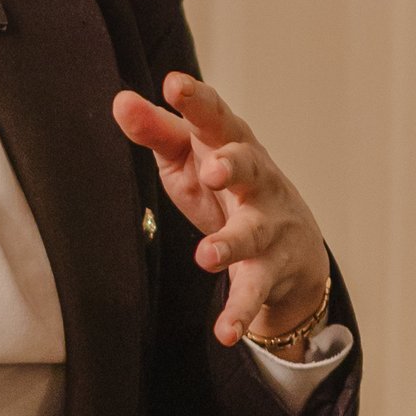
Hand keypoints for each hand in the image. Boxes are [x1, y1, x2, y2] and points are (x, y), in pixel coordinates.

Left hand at [113, 73, 331, 350]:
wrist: (296, 250)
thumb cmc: (229, 189)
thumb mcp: (191, 160)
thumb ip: (157, 132)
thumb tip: (119, 100)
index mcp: (234, 146)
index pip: (217, 119)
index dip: (198, 102)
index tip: (174, 84)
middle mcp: (257, 183)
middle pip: (249, 167)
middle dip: (233, 165)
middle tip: (213, 168)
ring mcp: (267, 228)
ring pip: (252, 234)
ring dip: (230, 244)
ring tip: (206, 256)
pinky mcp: (269, 272)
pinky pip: (253, 292)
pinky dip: (239, 313)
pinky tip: (225, 332)